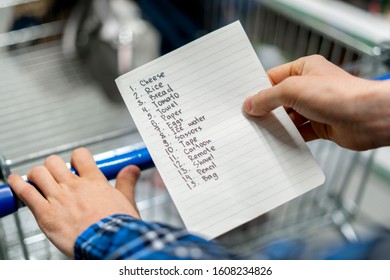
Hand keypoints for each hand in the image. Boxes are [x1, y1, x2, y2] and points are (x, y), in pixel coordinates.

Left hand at [7, 148, 140, 257]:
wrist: (109, 243)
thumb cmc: (119, 226)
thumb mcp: (127, 201)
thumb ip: (127, 182)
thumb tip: (133, 168)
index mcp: (94, 181)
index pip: (80, 155)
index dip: (76, 158)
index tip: (75, 165)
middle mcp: (74, 185)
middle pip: (54, 161)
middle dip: (53, 166)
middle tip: (55, 176)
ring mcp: (58, 198)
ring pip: (38, 172)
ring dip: (37, 175)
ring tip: (38, 182)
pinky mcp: (45, 213)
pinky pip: (26, 192)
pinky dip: (18, 184)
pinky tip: (15, 181)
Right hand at [244, 55, 389, 150]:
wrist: (367, 118)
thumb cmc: (338, 94)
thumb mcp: (292, 90)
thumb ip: (268, 98)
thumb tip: (250, 105)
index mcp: (304, 69)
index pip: (273, 78)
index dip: (258, 89)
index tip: (244, 101)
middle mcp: (310, 87)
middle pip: (279, 99)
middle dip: (266, 110)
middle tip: (248, 119)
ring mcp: (315, 107)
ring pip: (288, 117)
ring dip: (277, 125)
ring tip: (260, 132)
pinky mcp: (321, 125)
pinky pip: (299, 132)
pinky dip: (289, 137)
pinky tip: (278, 142)